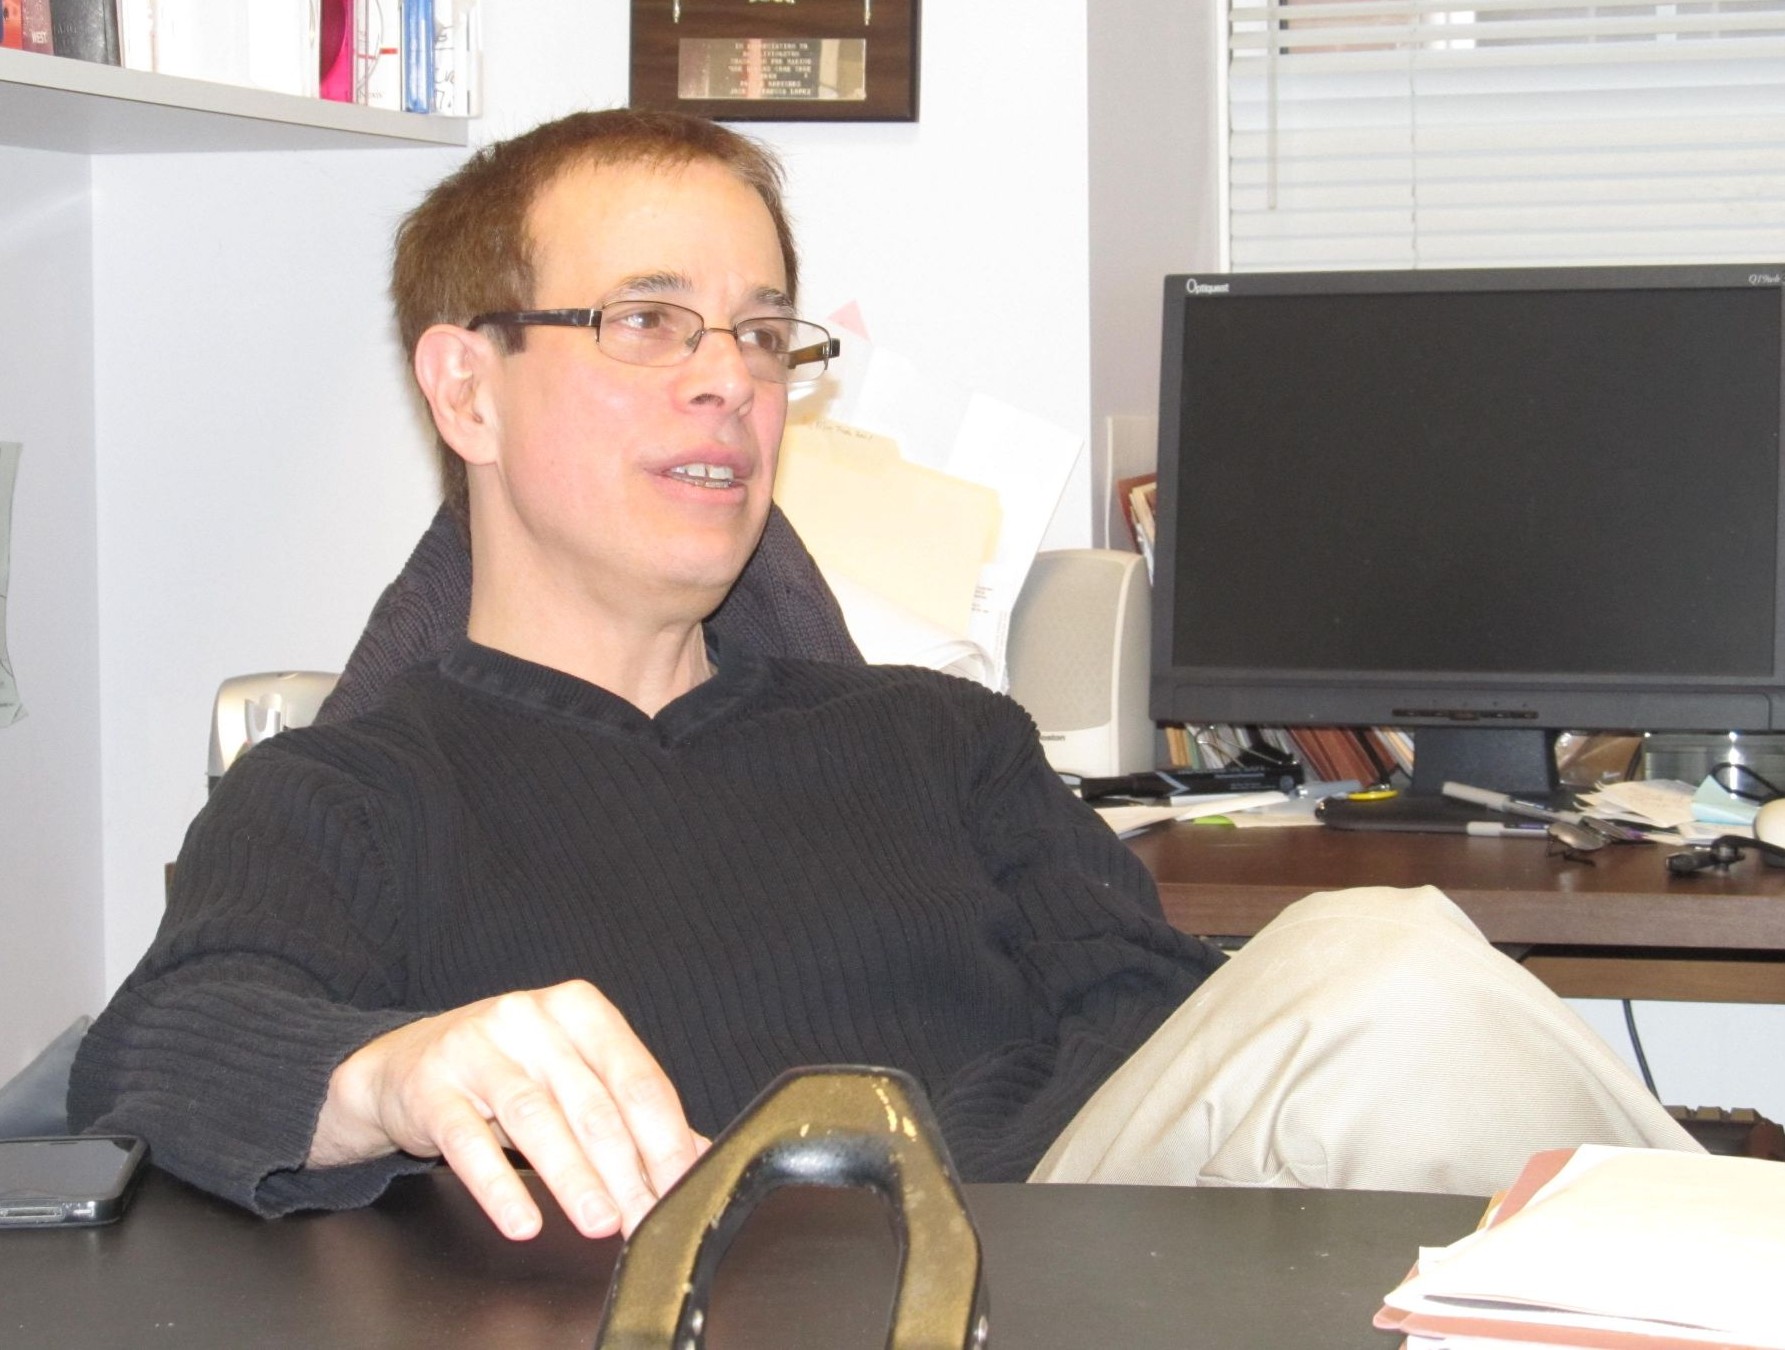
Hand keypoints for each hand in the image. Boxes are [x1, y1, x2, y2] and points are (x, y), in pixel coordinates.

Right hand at [311, 980, 703, 1240]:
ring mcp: (479, 1049)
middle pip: (594, 1104)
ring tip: (601, 1222)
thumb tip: (694, 1156)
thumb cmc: (506, 1070)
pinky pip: (468, 1142)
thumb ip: (630, 1110)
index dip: (665, 1139)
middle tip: (643, 1220)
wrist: (405, 1062)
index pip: (638, 1079)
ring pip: (538, 1120)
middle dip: (626, 1172)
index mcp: (580, 1010)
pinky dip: (499, 1187)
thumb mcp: (571, 1075)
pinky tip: (523, 1222)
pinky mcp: (433, 1087)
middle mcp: (532, 1019)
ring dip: (575, 1178)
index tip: (679, 1189)